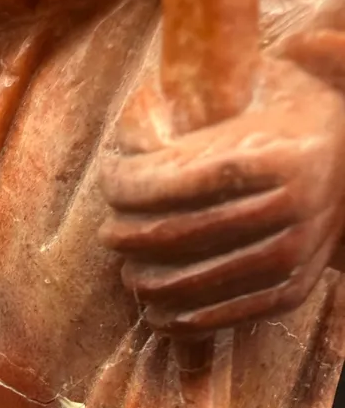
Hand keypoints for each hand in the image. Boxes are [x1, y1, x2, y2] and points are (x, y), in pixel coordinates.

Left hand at [99, 57, 344, 334]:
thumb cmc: (283, 120)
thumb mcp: (250, 88)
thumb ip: (194, 94)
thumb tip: (128, 138)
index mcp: (283, 155)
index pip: (186, 178)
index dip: (135, 185)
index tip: (109, 183)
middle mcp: (299, 207)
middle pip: (183, 233)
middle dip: (131, 236)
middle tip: (109, 232)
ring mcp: (298, 254)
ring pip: (196, 281)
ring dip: (146, 281)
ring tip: (126, 269)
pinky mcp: (293, 290)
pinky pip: (224, 316)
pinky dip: (179, 319)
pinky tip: (152, 309)